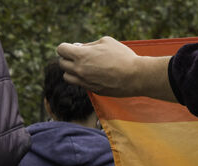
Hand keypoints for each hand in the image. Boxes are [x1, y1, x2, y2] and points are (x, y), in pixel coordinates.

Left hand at [56, 37, 175, 101]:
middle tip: (79, 58)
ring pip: (68, 77)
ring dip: (72, 72)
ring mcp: (87, 82)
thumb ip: (90, 44)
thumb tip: (81, 48)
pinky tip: (96, 76)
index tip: (74, 48)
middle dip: (68, 59)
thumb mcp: (106, 42)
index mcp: (81, 55)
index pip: (60, 50)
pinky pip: (82, 85)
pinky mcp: (95, 91)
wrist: (137, 76)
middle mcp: (80, 70)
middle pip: (62, 64)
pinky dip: (84, 80)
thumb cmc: (123, 56)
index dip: (66, 48)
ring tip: (83, 68)